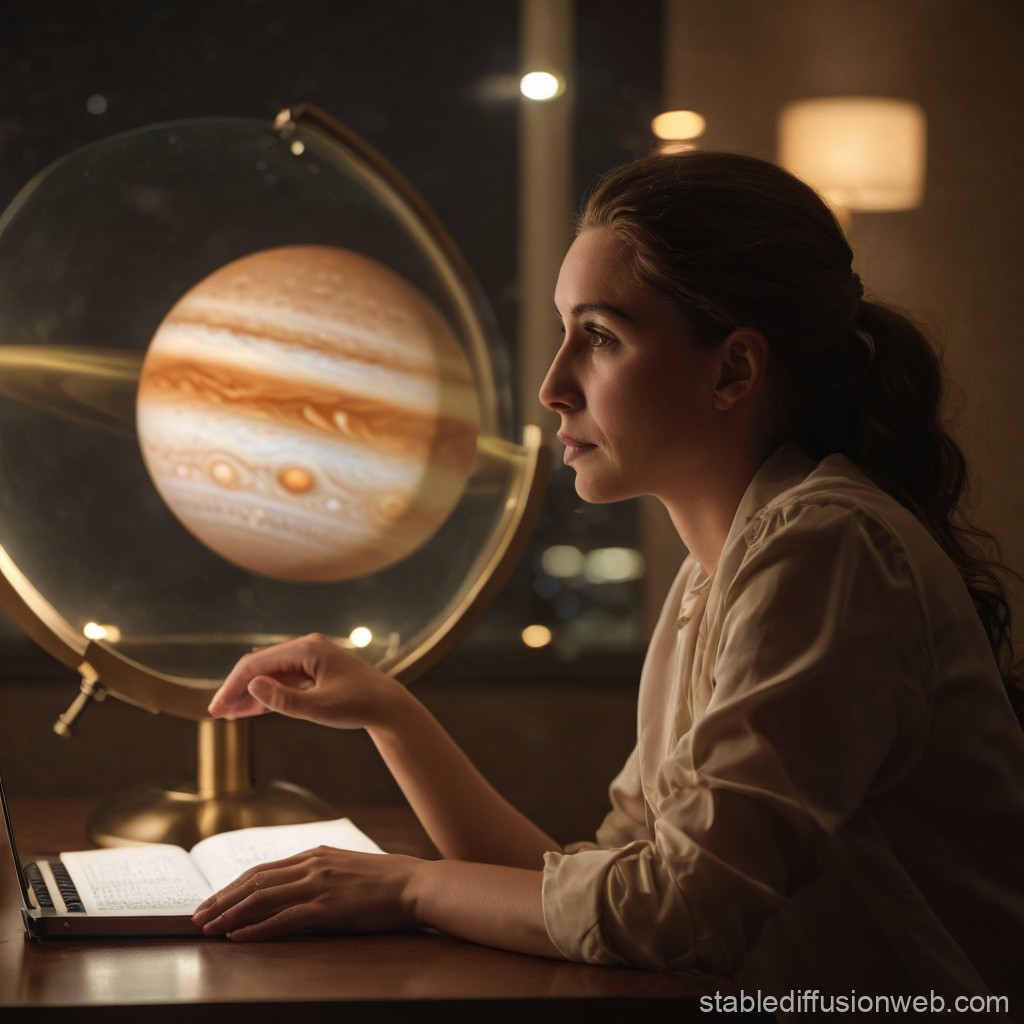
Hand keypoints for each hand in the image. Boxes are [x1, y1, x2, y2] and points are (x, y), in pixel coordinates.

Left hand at [191, 846, 419, 941]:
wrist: (417, 885)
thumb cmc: (388, 881)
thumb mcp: (349, 868)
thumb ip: (322, 873)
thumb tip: (296, 888)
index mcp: (316, 854)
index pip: (263, 869)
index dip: (233, 886)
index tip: (212, 900)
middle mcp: (313, 864)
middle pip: (254, 881)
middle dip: (221, 899)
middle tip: (197, 916)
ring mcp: (320, 885)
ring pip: (262, 898)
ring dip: (230, 914)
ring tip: (207, 928)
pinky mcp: (328, 908)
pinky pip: (283, 919)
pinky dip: (256, 929)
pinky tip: (238, 938)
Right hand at [207, 632, 406, 728]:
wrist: (388, 706)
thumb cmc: (357, 705)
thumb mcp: (318, 708)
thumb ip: (283, 699)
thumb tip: (251, 685)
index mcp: (306, 649)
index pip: (257, 665)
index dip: (233, 687)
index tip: (217, 708)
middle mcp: (306, 648)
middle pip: (260, 666)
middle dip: (237, 689)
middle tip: (217, 712)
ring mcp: (310, 658)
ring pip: (270, 674)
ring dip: (250, 693)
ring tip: (227, 713)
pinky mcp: (315, 670)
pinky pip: (283, 681)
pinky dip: (267, 695)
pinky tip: (249, 709)